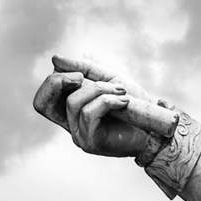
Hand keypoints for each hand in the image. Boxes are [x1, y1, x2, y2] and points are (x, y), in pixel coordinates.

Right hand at [32, 54, 177, 157]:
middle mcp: (70, 125)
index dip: (52, 83)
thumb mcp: (108, 79)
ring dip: (98, 90)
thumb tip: (54, 59)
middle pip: (43, 102)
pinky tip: (124, 101)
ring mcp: (79, 135)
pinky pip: (89, 113)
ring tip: (121, 92)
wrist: (158, 129)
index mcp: (70, 111)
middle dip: (60, 82)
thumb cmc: (134, 105)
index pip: (42, 100)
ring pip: (73, 103)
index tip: (77, 74)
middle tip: (82, 76)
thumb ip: (83, 68)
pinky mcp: (92, 142)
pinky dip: (107, 101)